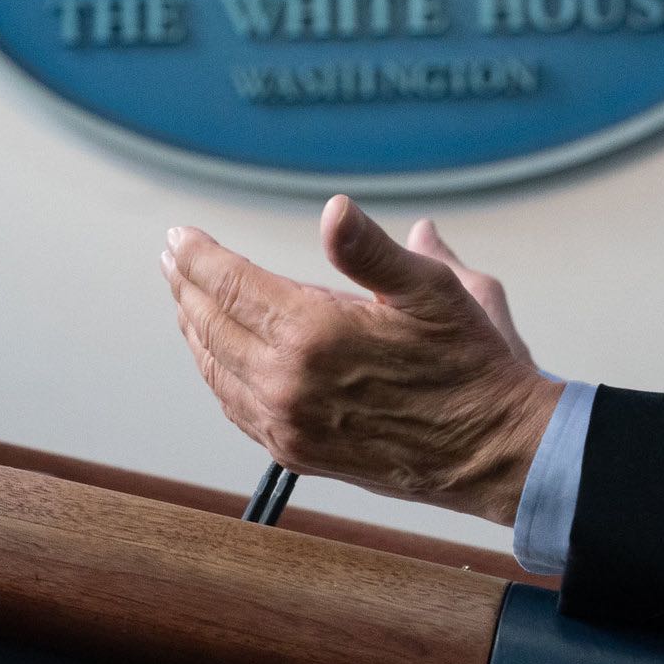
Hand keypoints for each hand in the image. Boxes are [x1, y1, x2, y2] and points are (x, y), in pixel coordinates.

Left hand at [160, 196, 560, 525]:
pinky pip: (234, 407)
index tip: (178, 235)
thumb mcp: (432, 291)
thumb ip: (371, 250)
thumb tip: (333, 211)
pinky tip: (217, 358)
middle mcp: (287, 382)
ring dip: (194, 330)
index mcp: (314, 333)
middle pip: (211, 324)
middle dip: (186, 286)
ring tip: (186, 300)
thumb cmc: (470, 364)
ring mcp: (288, 423)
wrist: (491, 450)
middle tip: (172, 259)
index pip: (230, 284)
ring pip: (215, 368)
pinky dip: (216, 375)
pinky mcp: (297, 453)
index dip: (199, 255)